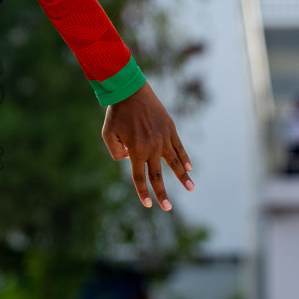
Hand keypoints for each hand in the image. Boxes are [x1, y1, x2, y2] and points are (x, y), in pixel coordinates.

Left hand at [102, 81, 193, 210]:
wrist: (130, 90)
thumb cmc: (116, 113)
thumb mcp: (108, 134)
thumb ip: (115, 152)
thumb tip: (128, 159)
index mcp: (136, 150)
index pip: (139, 176)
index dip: (143, 192)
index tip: (148, 205)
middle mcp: (152, 146)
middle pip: (158, 175)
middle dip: (162, 193)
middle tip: (168, 208)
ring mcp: (163, 137)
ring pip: (174, 162)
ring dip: (182, 177)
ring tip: (190, 188)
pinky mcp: (170, 128)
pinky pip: (179, 146)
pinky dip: (184, 158)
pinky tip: (189, 168)